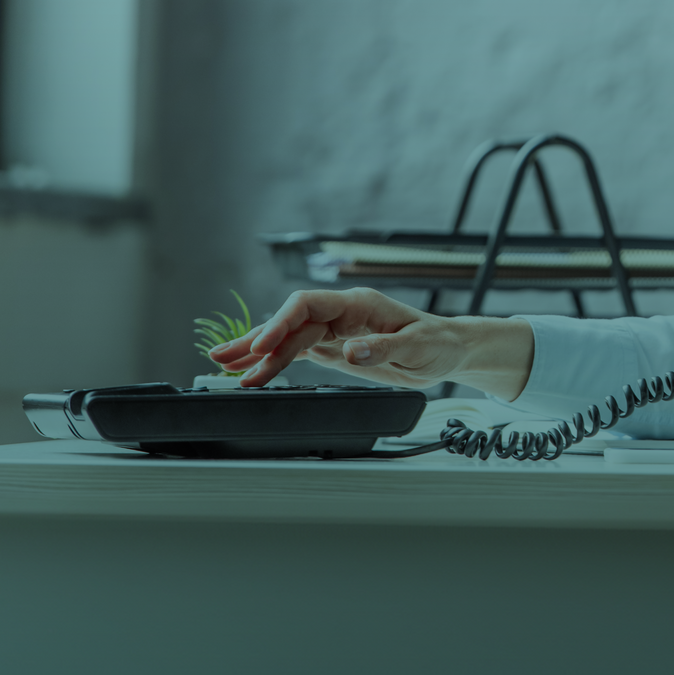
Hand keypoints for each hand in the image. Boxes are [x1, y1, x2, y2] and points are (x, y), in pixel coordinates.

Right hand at [209, 288, 534, 400]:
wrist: (449, 350)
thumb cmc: (438, 342)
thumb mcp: (418, 348)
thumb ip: (384, 348)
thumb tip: (352, 350)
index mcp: (359, 304)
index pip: (309, 305)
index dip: (281, 322)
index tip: (262, 345)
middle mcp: (343, 313)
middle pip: (291, 322)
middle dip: (257, 339)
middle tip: (224, 360)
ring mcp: (337, 329)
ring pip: (289, 336)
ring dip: (258, 351)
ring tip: (224, 365)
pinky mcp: (335, 347)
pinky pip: (298, 350)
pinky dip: (274, 360)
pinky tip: (253, 370)